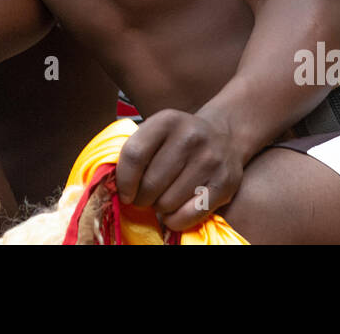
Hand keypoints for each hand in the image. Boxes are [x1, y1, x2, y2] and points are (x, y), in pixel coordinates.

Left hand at [114, 109, 243, 232]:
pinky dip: (175, 220)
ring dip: (159, 208)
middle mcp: (191, 137)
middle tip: (144, 197)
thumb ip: (137, 152)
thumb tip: (114, 187)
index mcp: (167, 120)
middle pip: (150, 184)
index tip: (124, 193)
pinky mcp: (225, 184)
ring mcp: (210, 160)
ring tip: (163, 198)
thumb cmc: (178, 139)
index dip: (124, 180)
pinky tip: (174, 211)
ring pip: (167, 203)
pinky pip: (188, 216)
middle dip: (141, 198)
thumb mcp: (157, 132)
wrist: (224, 135)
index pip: (134, 154)